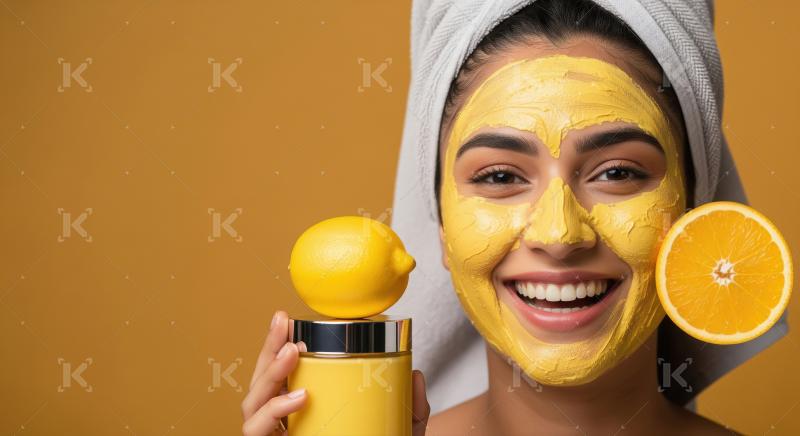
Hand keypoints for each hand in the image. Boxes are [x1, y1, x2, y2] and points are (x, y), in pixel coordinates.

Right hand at [241, 310, 430, 434]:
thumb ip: (410, 411)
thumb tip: (416, 374)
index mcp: (302, 416)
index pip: (284, 376)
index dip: (280, 347)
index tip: (289, 319)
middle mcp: (281, 428)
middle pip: (262, 382)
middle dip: (268, 347)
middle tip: (282, 321)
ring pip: (252, 403)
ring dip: (270, 372)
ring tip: (294, 350)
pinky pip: (255, 432)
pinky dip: (273, 412)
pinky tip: (300, 397)